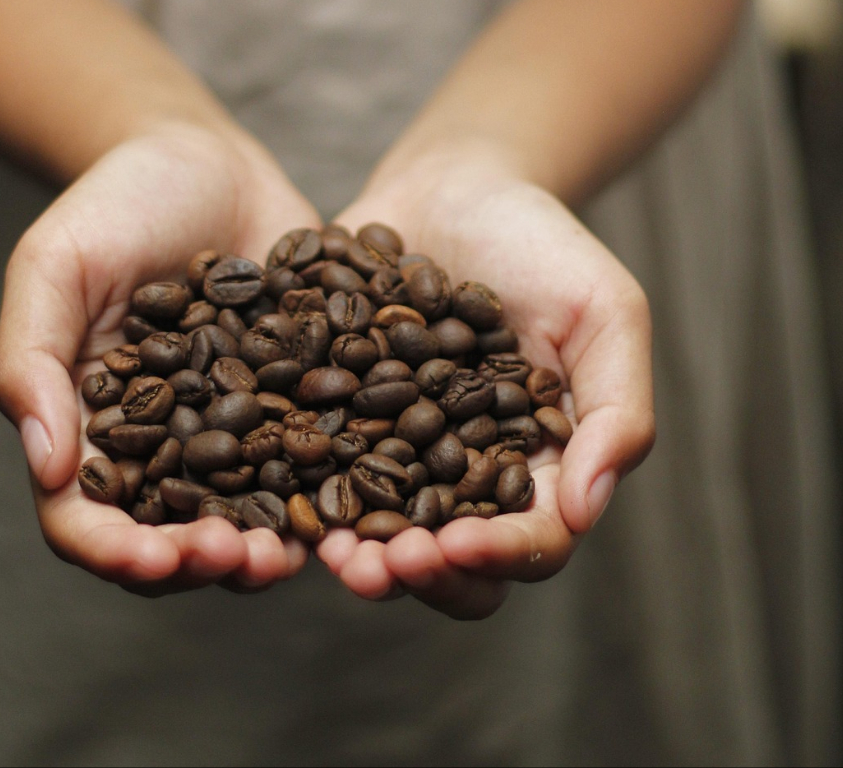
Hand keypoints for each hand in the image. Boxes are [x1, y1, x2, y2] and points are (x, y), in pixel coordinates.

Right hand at [0, 124, 320, 595]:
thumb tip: (45, 465)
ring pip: (246, 521)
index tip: (152, 562)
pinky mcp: (296, 411)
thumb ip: (31, 357)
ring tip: (293, 554)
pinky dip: (329, 498)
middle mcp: (162, 449)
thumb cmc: (114, 205)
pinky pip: (313, 468)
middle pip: (171, 539)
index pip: (85, 520)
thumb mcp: (55, 266)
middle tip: (240, 559)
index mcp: (91, 430)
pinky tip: (355, 506)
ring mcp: (234, 436)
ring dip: (267, 552)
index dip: (114, 553)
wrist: (204, 161)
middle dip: (201, 564)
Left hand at [318, 148, 654, 618]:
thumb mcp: (604, 313)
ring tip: (332, 552)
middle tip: (383, 568)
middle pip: (449, 559)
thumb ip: (615, 409)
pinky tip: (276, 488)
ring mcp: (396, 453)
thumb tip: (583, 510)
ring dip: (357, 553)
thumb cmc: (541, 245)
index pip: (531, 539)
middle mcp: (464, 475)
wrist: (454, 186)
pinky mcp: (339, 420)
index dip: (501, 555)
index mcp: (537, 465)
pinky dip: (302, 489)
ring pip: (379, 532)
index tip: (461, 545)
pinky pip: (318, 470)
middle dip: (419, 574)